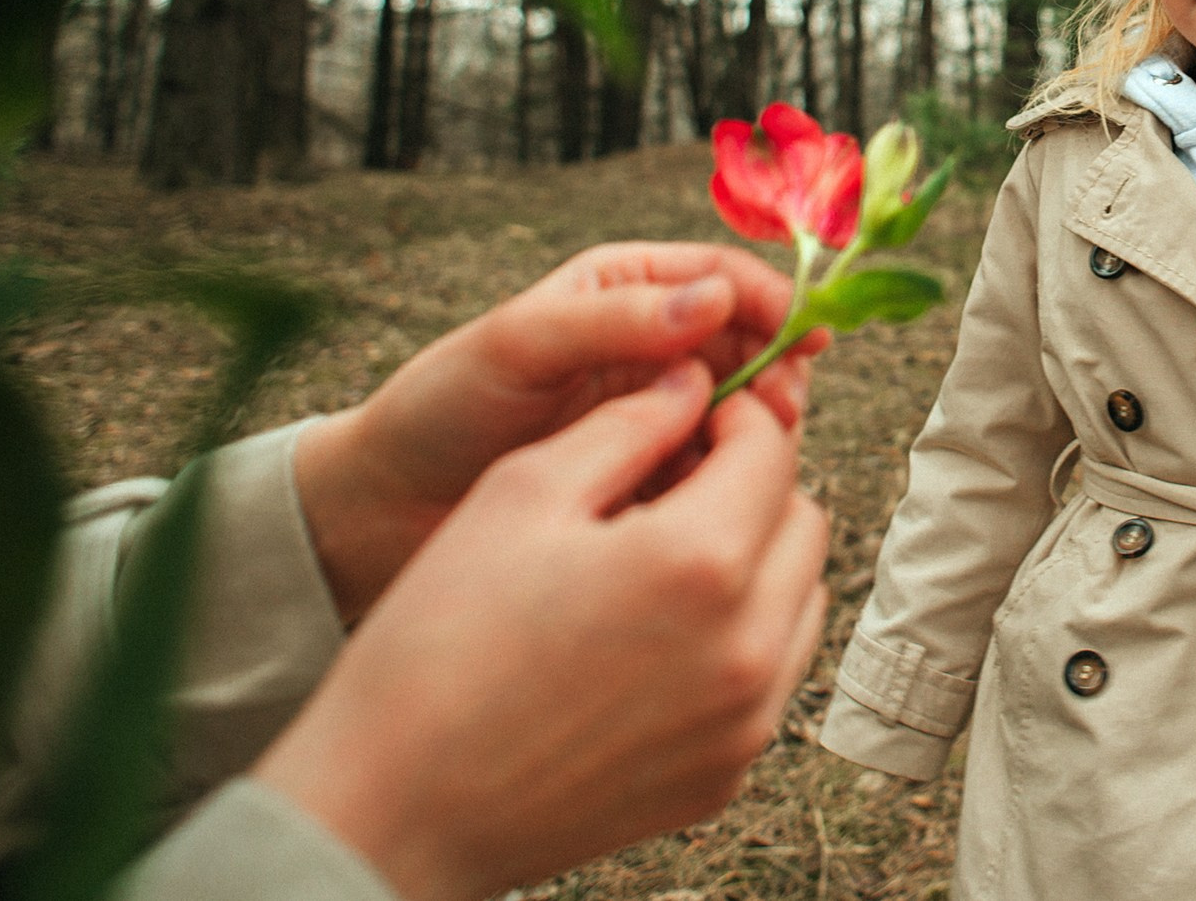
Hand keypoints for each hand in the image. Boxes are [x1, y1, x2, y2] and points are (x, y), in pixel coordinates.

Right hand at [255, 361, 831, 900]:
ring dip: (757, 561)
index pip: (770, 451)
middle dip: (753, 485)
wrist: (394, 809)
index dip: (735, 414)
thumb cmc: (439, 646)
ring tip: (665, 557)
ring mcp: (742, 722)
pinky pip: (769, 676)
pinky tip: (656, 633)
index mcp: (701, 563)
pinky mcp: (724, 775)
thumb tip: (692, 385)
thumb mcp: (521, 493)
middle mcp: (746, 647)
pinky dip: (740, 637)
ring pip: (800, 600)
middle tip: (677, 480)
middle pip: (802, 522)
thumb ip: (627, 424)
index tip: (695, 412)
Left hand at [296, 241, 822, 621]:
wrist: (387, 509)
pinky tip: (709, 497)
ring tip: (740, 454)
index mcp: (624, 290)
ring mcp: (655, 412)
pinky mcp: (652, 474)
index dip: (774, 302)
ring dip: (756, 428)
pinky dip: (725, 479)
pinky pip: (714, 469)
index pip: (725, 277)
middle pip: (752, 344)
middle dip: (777, 370)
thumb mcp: (518, 348)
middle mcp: (651, 344)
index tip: (807, 338)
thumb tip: (714, 297)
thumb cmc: (439, 410)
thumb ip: (612, 321)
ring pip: (743, 410)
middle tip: (777, 410)